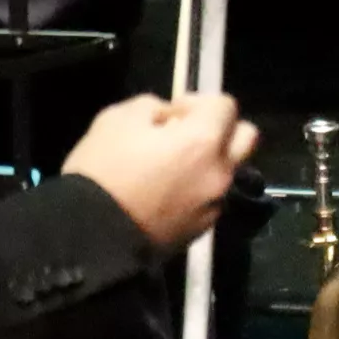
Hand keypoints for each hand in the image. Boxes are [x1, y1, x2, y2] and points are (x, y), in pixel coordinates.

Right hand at [61, 94, 257, 251]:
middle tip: (186, 135)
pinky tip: (165, 197)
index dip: (197, 102)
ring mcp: (214, 204)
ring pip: (229, 171)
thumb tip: (167, 118)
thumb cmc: (102, 171)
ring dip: (209, 163)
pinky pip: (211, 199)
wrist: (91, 236)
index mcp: (202, 140)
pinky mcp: (202, 230)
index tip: (170, 114)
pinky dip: (197, 191)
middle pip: (246, 137)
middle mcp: (220, 171)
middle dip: (222, 129)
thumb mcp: (115, 119)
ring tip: (173, 170)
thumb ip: (150, 107)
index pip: (224, 105)